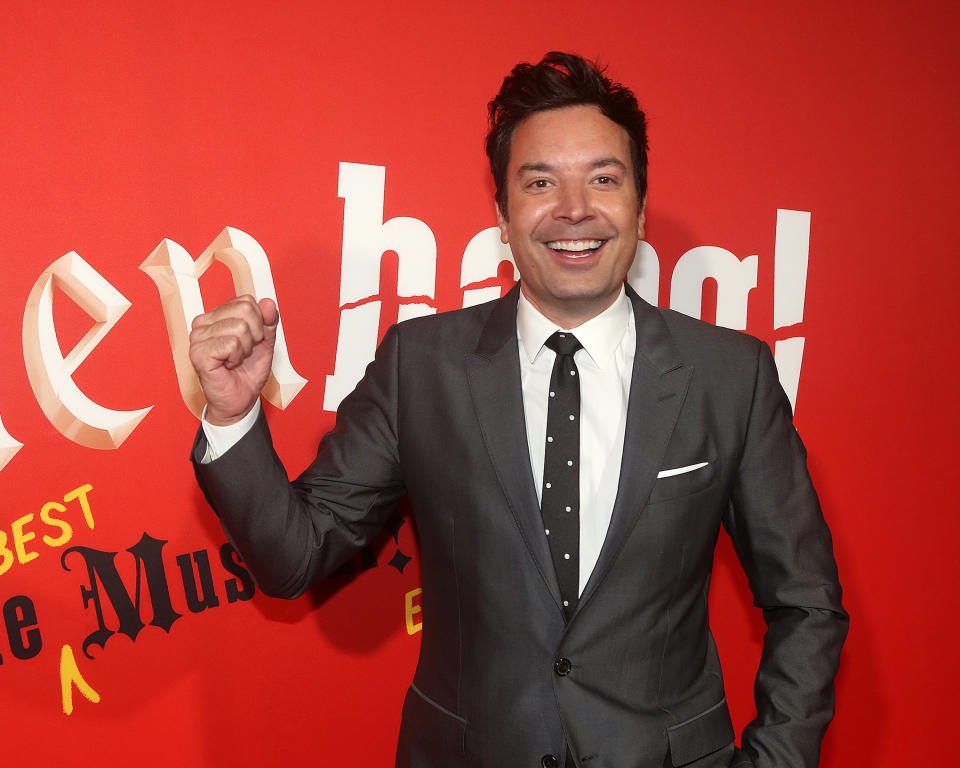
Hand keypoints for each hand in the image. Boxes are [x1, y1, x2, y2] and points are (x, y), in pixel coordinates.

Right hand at [188, 295, 277, 425]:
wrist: (240, 400)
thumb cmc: (248, 372)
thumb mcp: (265, 342)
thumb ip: (268, 321)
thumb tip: (268, 302)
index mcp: (215, 316)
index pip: (246, 301)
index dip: (259, 322)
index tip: (252, 341)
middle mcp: (202, 323)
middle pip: (245, 310)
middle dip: (255, 335)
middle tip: (244, 352)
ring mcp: (197, 338)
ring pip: (240, 327)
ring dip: (245, 349)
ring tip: (235, 360)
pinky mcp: (199, 353)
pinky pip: (232, 344)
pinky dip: (237, 357)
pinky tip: (228, 365)